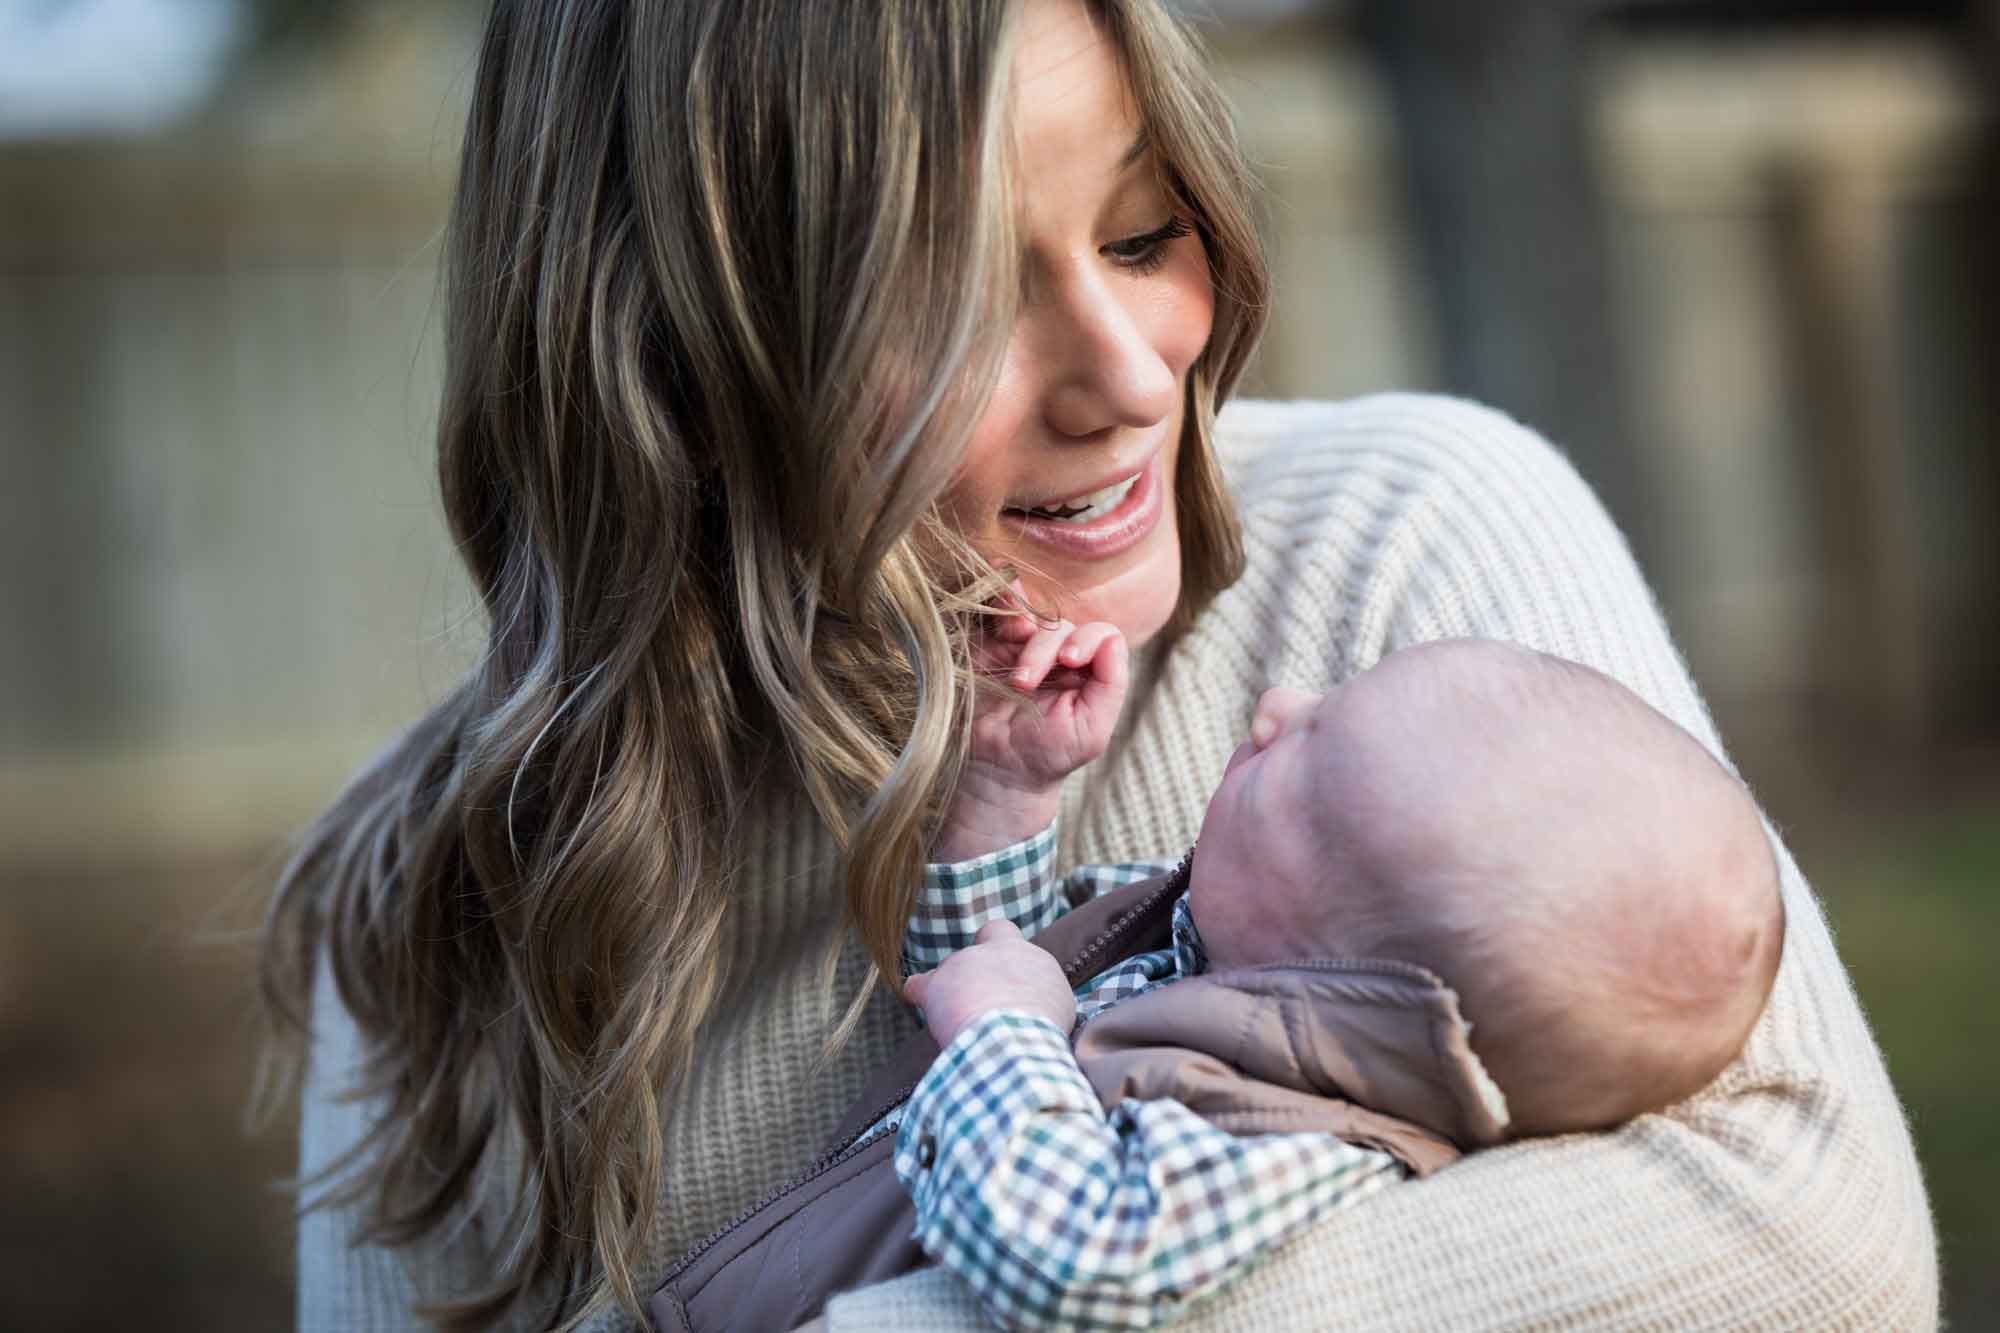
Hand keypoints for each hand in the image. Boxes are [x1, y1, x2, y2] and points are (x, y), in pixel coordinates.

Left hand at [903, 919, 1076, 1048]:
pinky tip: (922, 1004)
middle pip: (976, 949)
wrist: (1017, 1039)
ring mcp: (963, 964)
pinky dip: (920, 994)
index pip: (1003, 934)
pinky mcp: (936, 985)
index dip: (998, 950)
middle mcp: (994, 951)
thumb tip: (1035, 1005)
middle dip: (975, 967)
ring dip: (953, 993)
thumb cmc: (1042, 1032)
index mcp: (1027, 955)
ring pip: (950, 971)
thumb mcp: (1058, 1008)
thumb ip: (1042, 995)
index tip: (1001, 977)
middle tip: (981, 999)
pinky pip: (917, 985)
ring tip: (964, 1026)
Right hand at [931, 585, 1129, 860]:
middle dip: (1045, 648)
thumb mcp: (1092, 729)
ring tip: (1010, 666)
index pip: (1100, 634)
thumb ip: (1111, 684)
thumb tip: (1111, 638)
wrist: (998, 771)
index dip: (1087, 638)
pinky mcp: (988, 647)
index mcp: (1089, 670)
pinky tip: (1003, 617)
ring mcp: (1022, 648)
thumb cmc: (1050, 755)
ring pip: (1030, 616)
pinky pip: (997, 614)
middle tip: (1024, 682)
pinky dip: (1002, 605)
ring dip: (1021, 632)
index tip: (1070, 662)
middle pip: (1060, 625)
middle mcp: (1058, 654)